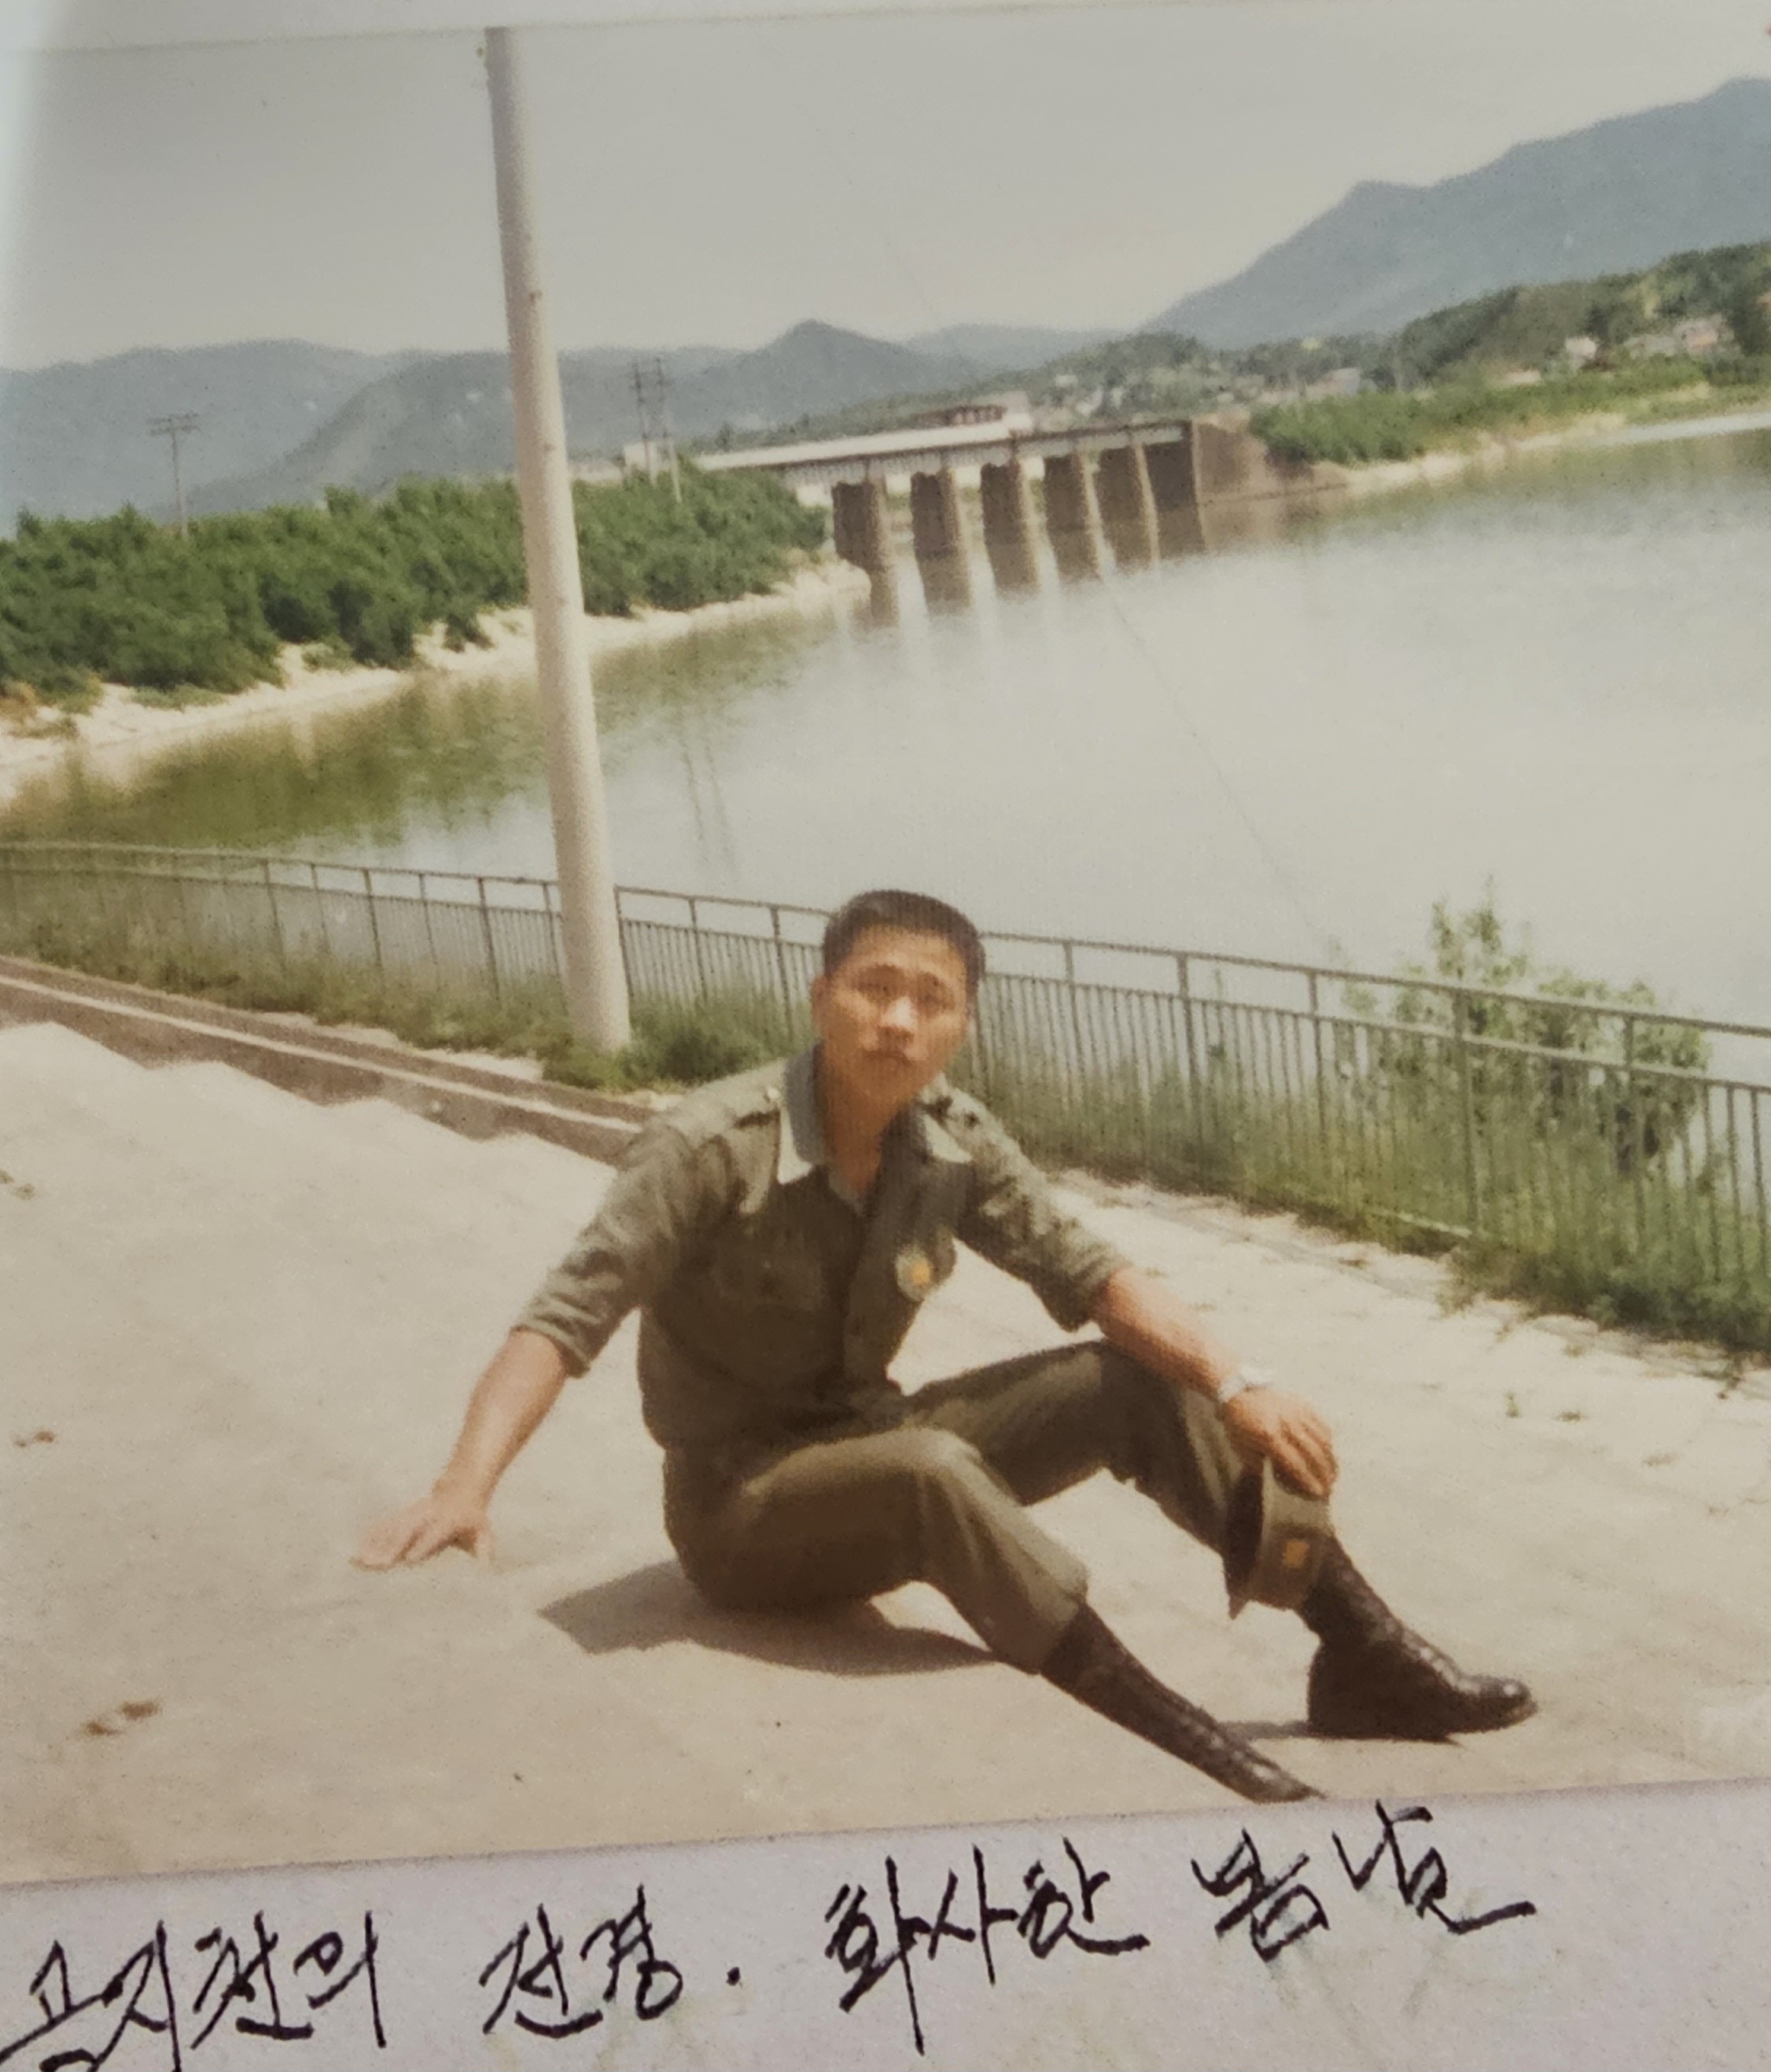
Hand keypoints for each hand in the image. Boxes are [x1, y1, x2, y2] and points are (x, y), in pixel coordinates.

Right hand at [353, 1485, 493, 1569]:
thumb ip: (484, 1547)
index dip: (422, 1545)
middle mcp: (426, 1516)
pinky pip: (383, 1527)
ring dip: (376, 1545)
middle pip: (407, 1531)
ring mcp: (412, 1514)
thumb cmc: (472, 1517)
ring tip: (360, 1561)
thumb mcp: (482, 1530)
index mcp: (447, 1520)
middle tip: (377, 1564)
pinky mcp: (402, 1516)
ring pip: (391, 1529)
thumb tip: (487, 1566)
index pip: (433, 1534)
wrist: (460, 1488)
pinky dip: (370, 1539)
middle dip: (392, 1547)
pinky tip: (357, 1552)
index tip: (409, 1559)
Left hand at [1221, 1388, 1337, 1499]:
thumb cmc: (1238, 1424)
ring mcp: (1297, 1412)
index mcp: (1269, 1436)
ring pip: (1323, 1439)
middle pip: (1314, 1453)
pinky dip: (1328, 1441)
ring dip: (1331, 1459)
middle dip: (1325, 1474)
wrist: (1238, 1390)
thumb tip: (1281, 1481)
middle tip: (1330, 1488)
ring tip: (1334, 1473)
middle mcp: (1287, 1424)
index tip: (1319, 1494)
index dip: (1309, 1481)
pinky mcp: (1303, 1404)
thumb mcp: (1242, 1449)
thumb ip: (1262, 1467)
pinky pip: (1322, 1425)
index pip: (1296, 1464)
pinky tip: (1330, 1452)